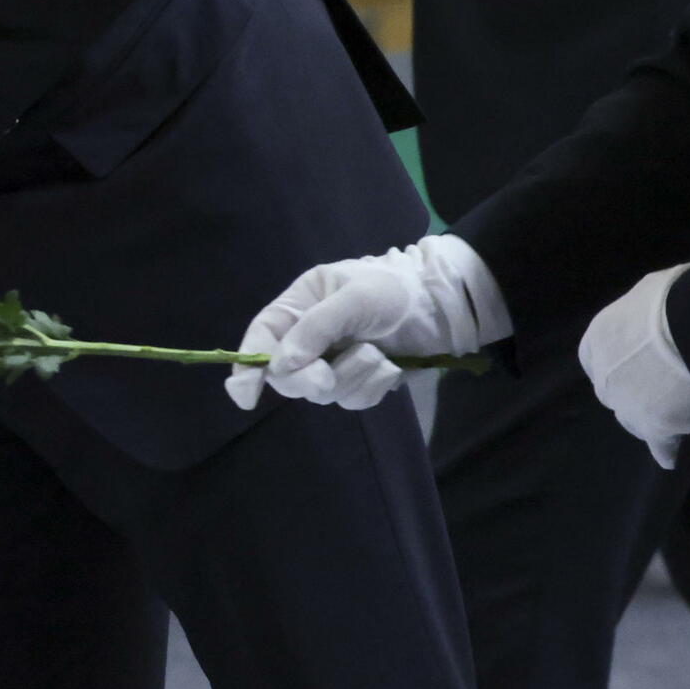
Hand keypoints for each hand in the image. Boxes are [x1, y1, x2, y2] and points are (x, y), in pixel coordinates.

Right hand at [226, 233, 498, 410]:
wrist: (445, 307)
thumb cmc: (394, 289)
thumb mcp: (354, 297)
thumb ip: (316, 328)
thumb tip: (282, 364)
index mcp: (298, 306)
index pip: (261, 337)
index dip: (247, 365)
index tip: (245, 395)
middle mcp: (309, 336)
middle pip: (286, 373)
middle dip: (307, 378)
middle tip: (327, 378)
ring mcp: (334, 361)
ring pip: (322, 391)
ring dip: (351, 378)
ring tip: (378, 356)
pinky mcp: (360, 380)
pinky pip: (353, 399)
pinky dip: (372, 386)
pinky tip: (390, 367)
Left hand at [581, 265, 689, 468]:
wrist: (687, 328)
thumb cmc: (670, 301)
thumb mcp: (649, 294)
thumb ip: (646, 309)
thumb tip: (658, 302)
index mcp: (598, 339)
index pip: (596, 360)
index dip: (614, 365)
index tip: (630, 369)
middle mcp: (603, 373)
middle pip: (613, 391)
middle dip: (629, 392)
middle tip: (655, 390)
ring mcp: (626, 402)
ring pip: (632, 418)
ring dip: (646, 418)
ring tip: (666, 418)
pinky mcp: (653, 424)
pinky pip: (659, 441)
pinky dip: (665, 449)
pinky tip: (668, 457)